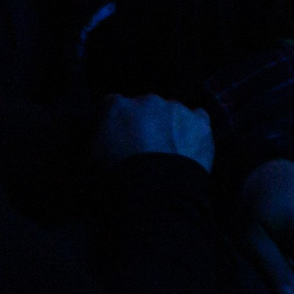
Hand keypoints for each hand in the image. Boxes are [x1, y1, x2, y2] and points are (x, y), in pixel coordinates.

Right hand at [94, 95, 215, 169]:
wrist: (158, 192)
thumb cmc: (118, 177)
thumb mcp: (93, 157)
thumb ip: (100, 136)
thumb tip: (105, 134)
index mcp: (118, 108)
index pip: (111, 103)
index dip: (113, 118)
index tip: (115, 133)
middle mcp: (148, 101)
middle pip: (144, 106)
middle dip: (142, 121)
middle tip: (142, 145)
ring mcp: (177, 109)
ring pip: (171, 111)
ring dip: (168, 124)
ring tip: (167, 150)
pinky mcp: (201, 121)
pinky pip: (196, 118)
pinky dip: (192, 128)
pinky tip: (188, 145)